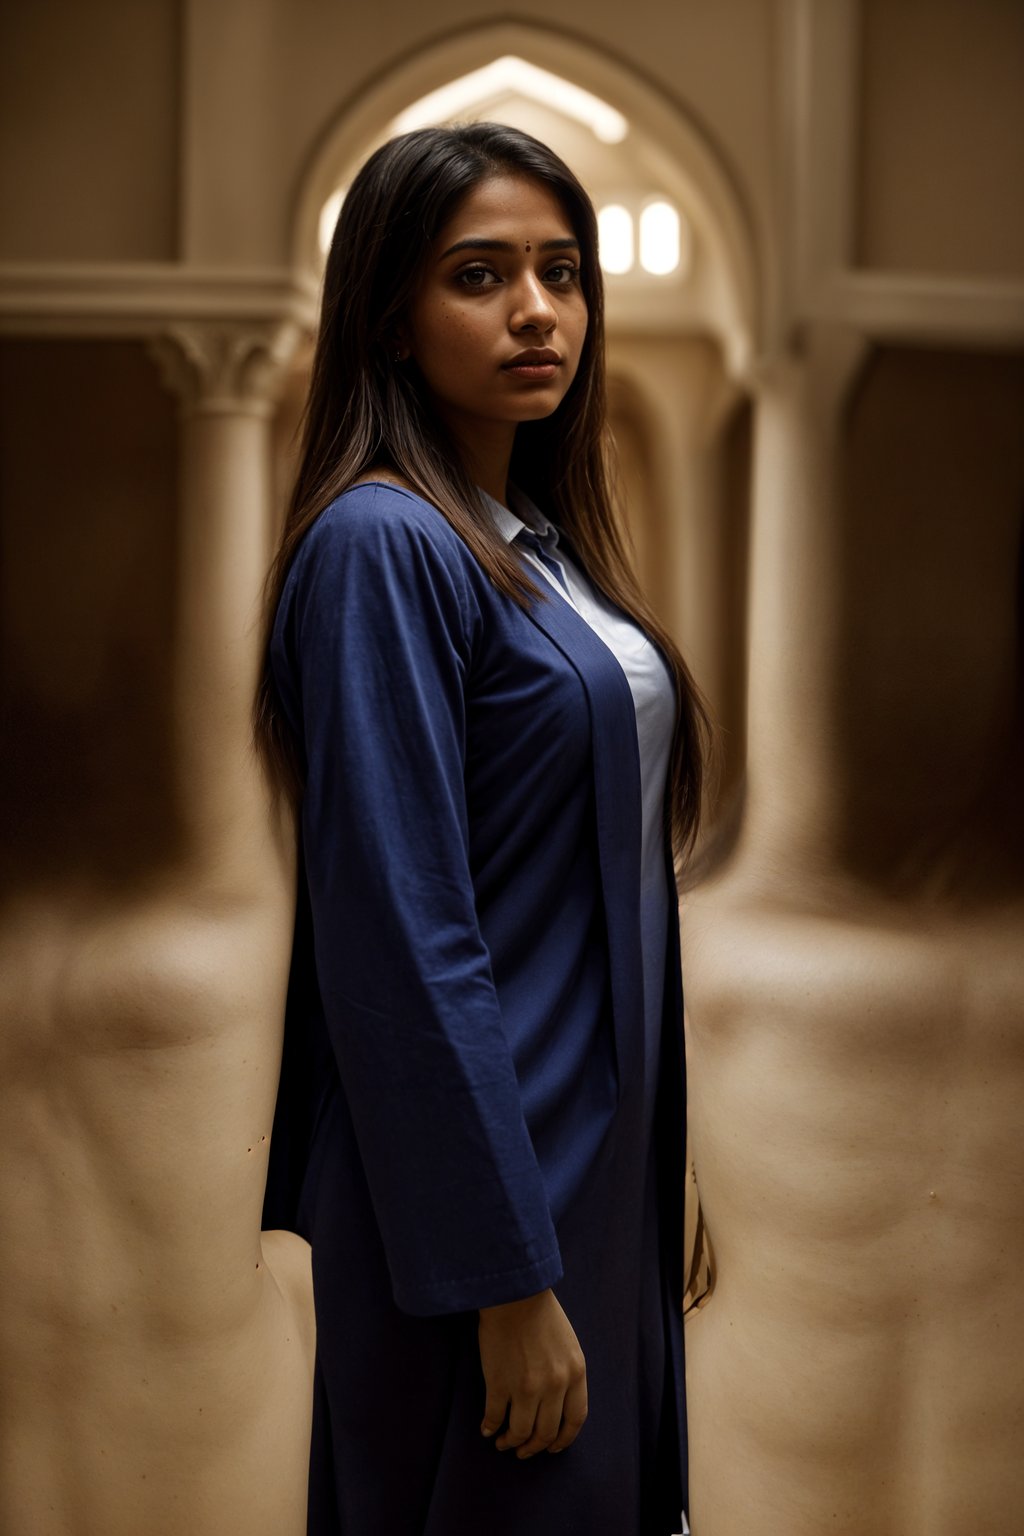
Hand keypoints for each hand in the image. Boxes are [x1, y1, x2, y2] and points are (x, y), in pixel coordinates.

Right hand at [477, 1288, 587, 1458]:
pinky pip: (494, 1417)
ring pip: (521, 1432)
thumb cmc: (540, 1312)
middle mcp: (554, 1386)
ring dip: (511, 1442)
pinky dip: (490, 1427)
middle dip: (534, 1447)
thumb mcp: (568, 1343)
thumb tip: (558, 1404)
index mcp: (575, 1373)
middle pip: (547, 1432)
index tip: (553, 1447)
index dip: (564, 1439)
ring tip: (503, 1442)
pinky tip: (487, 1428)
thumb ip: (567, 1374)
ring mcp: (526, 1388)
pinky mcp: (499, 1384)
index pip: (575, 1420)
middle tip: (524, 1451)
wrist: (513, 1293)